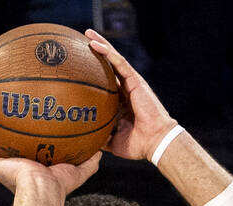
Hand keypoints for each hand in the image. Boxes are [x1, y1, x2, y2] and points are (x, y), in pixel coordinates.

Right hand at [0, 131, 98, 195]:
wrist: (42, 191)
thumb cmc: (59, 186)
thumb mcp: (79, 171)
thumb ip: (90, 161)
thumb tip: (101, 150)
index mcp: (33, 169)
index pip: (30, 153)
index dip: (30, 141)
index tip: (30, 128)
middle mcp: (17, 168)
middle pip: (9, 149)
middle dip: (7, 137)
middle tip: (7, 118)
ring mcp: (4, 167)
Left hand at [84, 29, 175, 161]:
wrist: (153, 142)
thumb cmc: (137, 144)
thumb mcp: (113, 142)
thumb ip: (101, 137)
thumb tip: (84, 142)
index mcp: (121, 102)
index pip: (105, 82)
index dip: (94, 73)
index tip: (78, 67)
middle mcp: (125, 89)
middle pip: (108, 66)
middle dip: (96, 52)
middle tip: (80, 42)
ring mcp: (131, 82)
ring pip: (113, 59)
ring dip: (100, 44)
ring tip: (87, 34)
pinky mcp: (135, 80)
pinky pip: (119, 62)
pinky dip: (107, 52)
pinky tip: (94, 44)